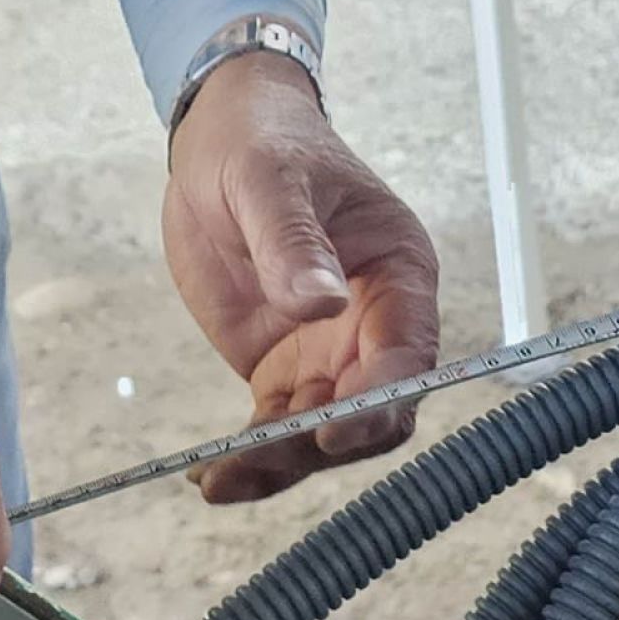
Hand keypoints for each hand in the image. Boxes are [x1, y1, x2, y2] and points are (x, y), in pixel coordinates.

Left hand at [161, 52, 443, 502]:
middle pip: (372, 411)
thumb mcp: (270, 180)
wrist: (221, 140)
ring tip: (220, 479)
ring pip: (322, 432)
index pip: (407, 355)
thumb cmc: (264, 143)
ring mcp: (330, 353)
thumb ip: (292, 241)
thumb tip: (320, 304)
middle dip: (322, 444)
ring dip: (279, 463)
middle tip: (260, 459)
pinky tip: (211, 477)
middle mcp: (375, 323)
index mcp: (400, 272)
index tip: (332, 431)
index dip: (378, 400)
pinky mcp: (282, 369)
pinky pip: (275, 427)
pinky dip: (250, 456)